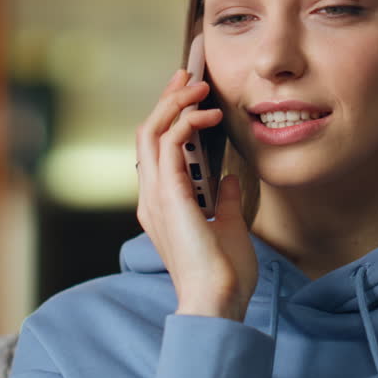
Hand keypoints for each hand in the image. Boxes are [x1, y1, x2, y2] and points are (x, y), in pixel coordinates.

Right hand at [135, 67, 256, 321]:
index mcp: (162, 206)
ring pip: (151, 132)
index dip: (169, 118)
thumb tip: (227, 179)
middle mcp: (152, 198)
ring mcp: (156, 196)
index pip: (157, 151)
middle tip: (186, 75)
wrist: (217, 301)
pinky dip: (186, 122)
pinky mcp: (168, 195)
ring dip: (173, 104)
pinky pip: (169, 144)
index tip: (188, 96)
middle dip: (166, 100)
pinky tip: (208, 114)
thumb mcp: (230, 229)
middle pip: (147, 134)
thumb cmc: (223, 276)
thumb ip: (225, 203)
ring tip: (197, 85)